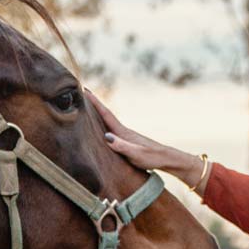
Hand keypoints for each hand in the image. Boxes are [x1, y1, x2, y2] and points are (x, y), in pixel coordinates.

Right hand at [83, 88, 205, 185]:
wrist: (167, 159)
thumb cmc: (152, 158)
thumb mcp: (136, 154)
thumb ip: (122, 147)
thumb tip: (106, 137)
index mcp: (123, 133)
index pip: (106, 114)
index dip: (94, 102)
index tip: (84, 89)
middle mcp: (123, 131)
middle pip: (105, 114)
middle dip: (93, 104)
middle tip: (81, 92)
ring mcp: (126, 136)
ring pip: (108, 122)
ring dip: (97, 113)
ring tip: (86, 107)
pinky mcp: (128, 142)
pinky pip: (111, 130)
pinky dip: (103, 124)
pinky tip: (102, 128)